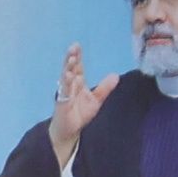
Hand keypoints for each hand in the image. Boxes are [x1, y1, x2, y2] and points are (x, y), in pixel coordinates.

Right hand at [49, 42, 103, 164]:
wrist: (70, 131)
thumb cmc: (80, 114)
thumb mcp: (96, 100)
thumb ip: (104, 88)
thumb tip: (115, 75)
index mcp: (77, 82)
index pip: (77, 66)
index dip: (77, 56)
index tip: (77, 45)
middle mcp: (70, 85)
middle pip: (70, 68)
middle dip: (71, 57)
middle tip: (73, 47)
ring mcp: (65, 93)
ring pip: (65, 77)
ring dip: (68, 67)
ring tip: (71, 58)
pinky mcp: (62, 103)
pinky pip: (64, 91)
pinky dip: (66, 83)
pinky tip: (69, 76)